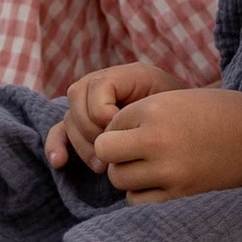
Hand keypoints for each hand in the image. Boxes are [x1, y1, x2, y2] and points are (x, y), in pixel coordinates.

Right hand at [47, 58, 171, 169]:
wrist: (185, 126)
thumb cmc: (180, 116)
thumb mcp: (171, 105)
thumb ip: (145, 109)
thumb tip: (111, 132)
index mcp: (123, 75)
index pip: (97, 88)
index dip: (106, 112)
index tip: (128, 131)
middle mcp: (100, 84)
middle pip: (77, 104)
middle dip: (93, 133)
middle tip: (115, 154)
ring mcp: (88, 104)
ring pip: (69, 122)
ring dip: (82, 146)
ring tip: (102, 166)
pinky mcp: (81, 124)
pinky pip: (59, 131)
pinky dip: (56, 145)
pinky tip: (59, 162)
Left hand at [88, 87, 241, 202]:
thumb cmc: (219, 113)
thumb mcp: (177, 99)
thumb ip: (142, 116)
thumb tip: (105, 143)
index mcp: (156, 109)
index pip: (110, 124)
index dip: (121, 127)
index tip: (142, 128)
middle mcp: (157, 139)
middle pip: (105, 152)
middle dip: (114, 152)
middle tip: (134, 150)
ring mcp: (168, 170)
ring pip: (118, 179)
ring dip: (126, 174)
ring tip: (147, 166)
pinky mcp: (179, 194)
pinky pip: (137, 201)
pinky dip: (140, 194)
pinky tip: (157, 183)